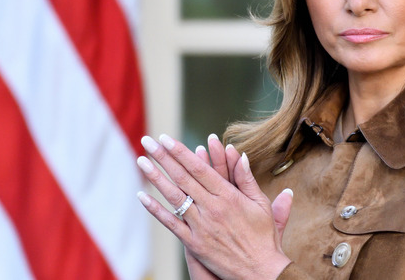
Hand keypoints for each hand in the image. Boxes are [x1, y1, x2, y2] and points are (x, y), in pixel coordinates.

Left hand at [136, 134, 292, 279]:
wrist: (261, 272)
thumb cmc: (263, 238)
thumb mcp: (260, 204)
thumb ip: (247, 179)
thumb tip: (240, 154)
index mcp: (228, 196)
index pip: (199, 168)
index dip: (181, 152)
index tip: (166, 139)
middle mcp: (212, 208)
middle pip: (183, 178)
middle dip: (163, 157)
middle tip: (148, 141)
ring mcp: (201, 226)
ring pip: (174, 197)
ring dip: (156, 177)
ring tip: (141, 160)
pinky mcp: (195, 244)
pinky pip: (171, 224)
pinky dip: (156, 210)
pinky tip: (142, 196)